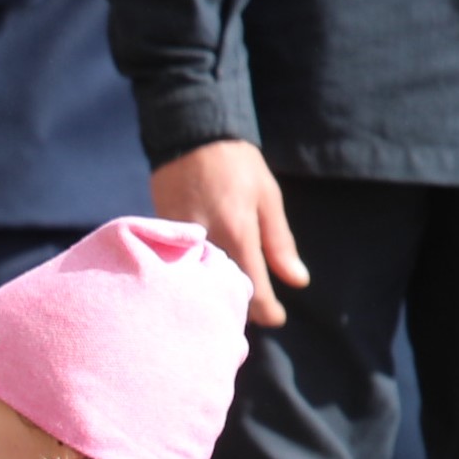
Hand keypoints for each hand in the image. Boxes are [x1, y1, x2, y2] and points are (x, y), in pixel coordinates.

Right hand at [150, 139, 306, 327]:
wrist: (191, 138)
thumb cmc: (238, 166)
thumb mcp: (268, 199)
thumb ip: (280, 244)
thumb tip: (298, 281)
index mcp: (238, 233)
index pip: (253, 286)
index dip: (266, 310)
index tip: (277, 320)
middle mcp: (206, 242)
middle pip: (221, 292)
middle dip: (238, 306)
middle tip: (253, 309)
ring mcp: (178, 241)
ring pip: (197, 284)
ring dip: (213, 293)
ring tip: (226, 297)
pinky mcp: (160, 237)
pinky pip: (179, 268)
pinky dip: (192, 276)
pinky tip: (200, 277)